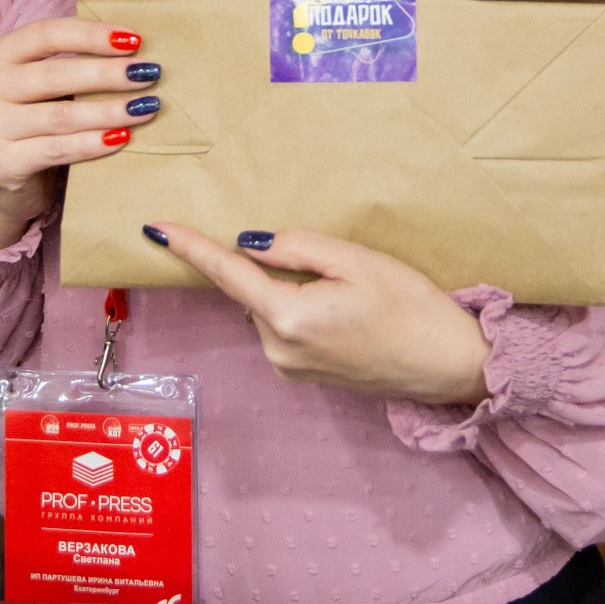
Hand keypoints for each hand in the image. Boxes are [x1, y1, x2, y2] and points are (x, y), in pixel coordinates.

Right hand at [0, 16, 159, 250]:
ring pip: (59, 115)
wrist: (4, 186)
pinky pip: (55, 149)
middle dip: (107, 73)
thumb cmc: (34, 126)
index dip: (91, 35)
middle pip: (54, 74)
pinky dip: (92, 143)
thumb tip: (134, 51)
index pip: (46, 34)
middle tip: (148, 74)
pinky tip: (121, 137)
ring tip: (145, 108)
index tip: (134, 40)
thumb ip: (71, 65)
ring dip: (108, 110)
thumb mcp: (43, 88)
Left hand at [149, 224, 490, 404]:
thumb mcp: (356, 261)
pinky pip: (283, 328)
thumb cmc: (411, 307)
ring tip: (346, 287)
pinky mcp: (302, 375)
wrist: (448, 365)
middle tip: (327, 260)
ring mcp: (289, 368)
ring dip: (287, 289)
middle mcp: (277, 349)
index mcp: (288, 317)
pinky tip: (341, 307)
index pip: (227, 274)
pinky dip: (296, 308)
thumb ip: (296, 248)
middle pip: (249, 291)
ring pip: (267, 308)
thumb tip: (248, 243)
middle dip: (267, 266)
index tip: (155, 228)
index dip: (191, 248)